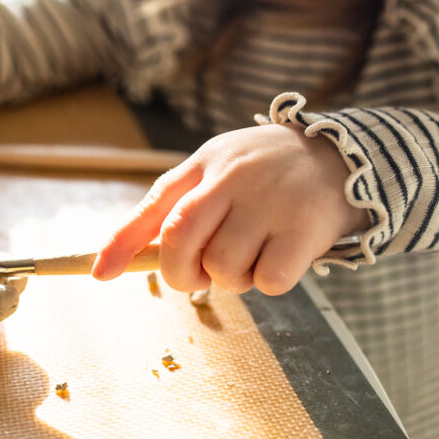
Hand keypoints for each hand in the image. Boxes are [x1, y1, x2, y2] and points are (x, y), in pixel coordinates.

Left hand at [92, 123, 368, 295]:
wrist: (339, 156)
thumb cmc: (262, 173)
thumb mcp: (213, 170)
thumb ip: (166, 209)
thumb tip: (108, 264)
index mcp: (206, 164)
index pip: (156, 205)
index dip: (122, 242)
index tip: (99, 274)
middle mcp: (234, 179)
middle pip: (181, 241)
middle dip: (182, 273)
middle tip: (201, 274)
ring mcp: (270, 202)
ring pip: (225, 268)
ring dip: (232, 279)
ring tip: (251, 254)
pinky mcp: (305, 228)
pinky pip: (269, 281)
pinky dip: (268, 282)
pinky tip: (279, 256)